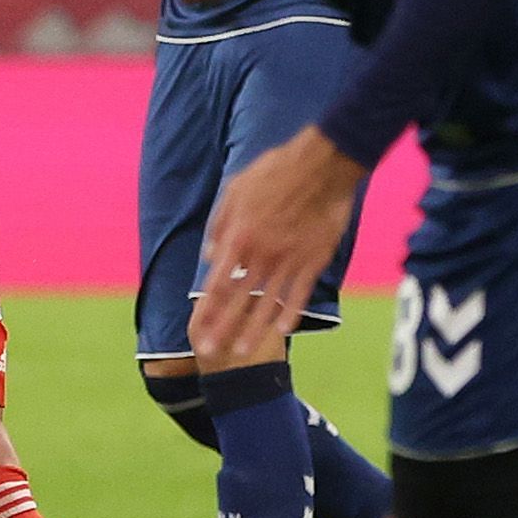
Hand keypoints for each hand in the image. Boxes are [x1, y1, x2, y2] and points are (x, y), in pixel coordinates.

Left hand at [190, 128, 367, 363]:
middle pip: (237, 299)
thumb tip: (208, 255)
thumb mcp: (235, 190)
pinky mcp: (314, 259)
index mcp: (239, 237)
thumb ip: (219, 225)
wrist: (320, 165)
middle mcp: (261, 254)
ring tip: (243, 351)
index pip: (216, 282)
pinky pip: (300, 292)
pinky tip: (283, 330)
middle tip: (210, 352)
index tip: (196, 328)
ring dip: (254, 329)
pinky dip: (291, 311)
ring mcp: (289, 259)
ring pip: (268, 302)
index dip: (205, 308)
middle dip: (222, 328)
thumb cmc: (275, 171)